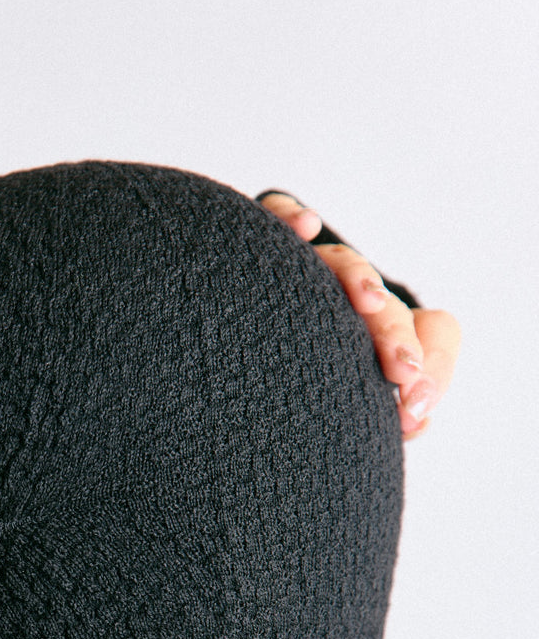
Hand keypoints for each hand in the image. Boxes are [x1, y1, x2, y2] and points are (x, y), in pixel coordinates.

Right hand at [259, 192, 461, 441]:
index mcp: (376, 339)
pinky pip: (276, 216)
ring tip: (369, 301)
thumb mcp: (330, 414)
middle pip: (388, 306)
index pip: (432, 331)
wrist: (204, 384)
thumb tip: (415, 423)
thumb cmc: (281, 398)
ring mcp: (304, 272)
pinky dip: (289, 216)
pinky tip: (305, 226)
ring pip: (341, 261)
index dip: (435, 368)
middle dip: (398, 339)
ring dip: (359, 277)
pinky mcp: (257, 248)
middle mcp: (347, 302)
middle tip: (403, 376)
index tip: (413, 411)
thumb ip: (379, 418)